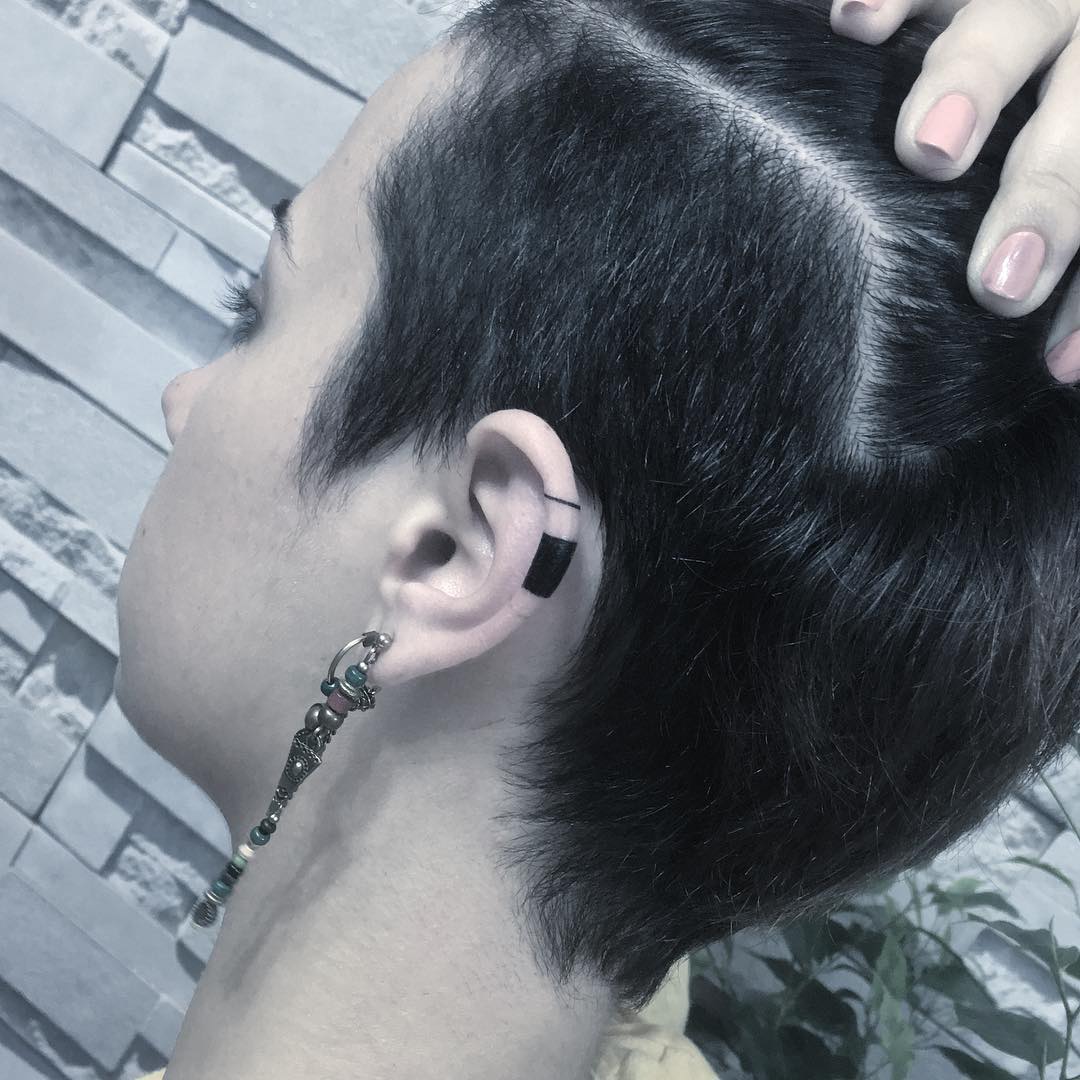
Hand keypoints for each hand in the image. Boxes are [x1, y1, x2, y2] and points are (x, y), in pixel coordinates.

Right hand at [831, 0, 1079, 382]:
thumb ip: (1070, 248)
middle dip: (1047, 197)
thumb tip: (1058, 366)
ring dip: (974, 80)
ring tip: (930, 148)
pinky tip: (857, 21)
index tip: (1061, 365)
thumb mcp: (1068, 160)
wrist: (1050, 14)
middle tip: (999, 283)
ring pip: (1018, 19)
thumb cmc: (1052, 120)